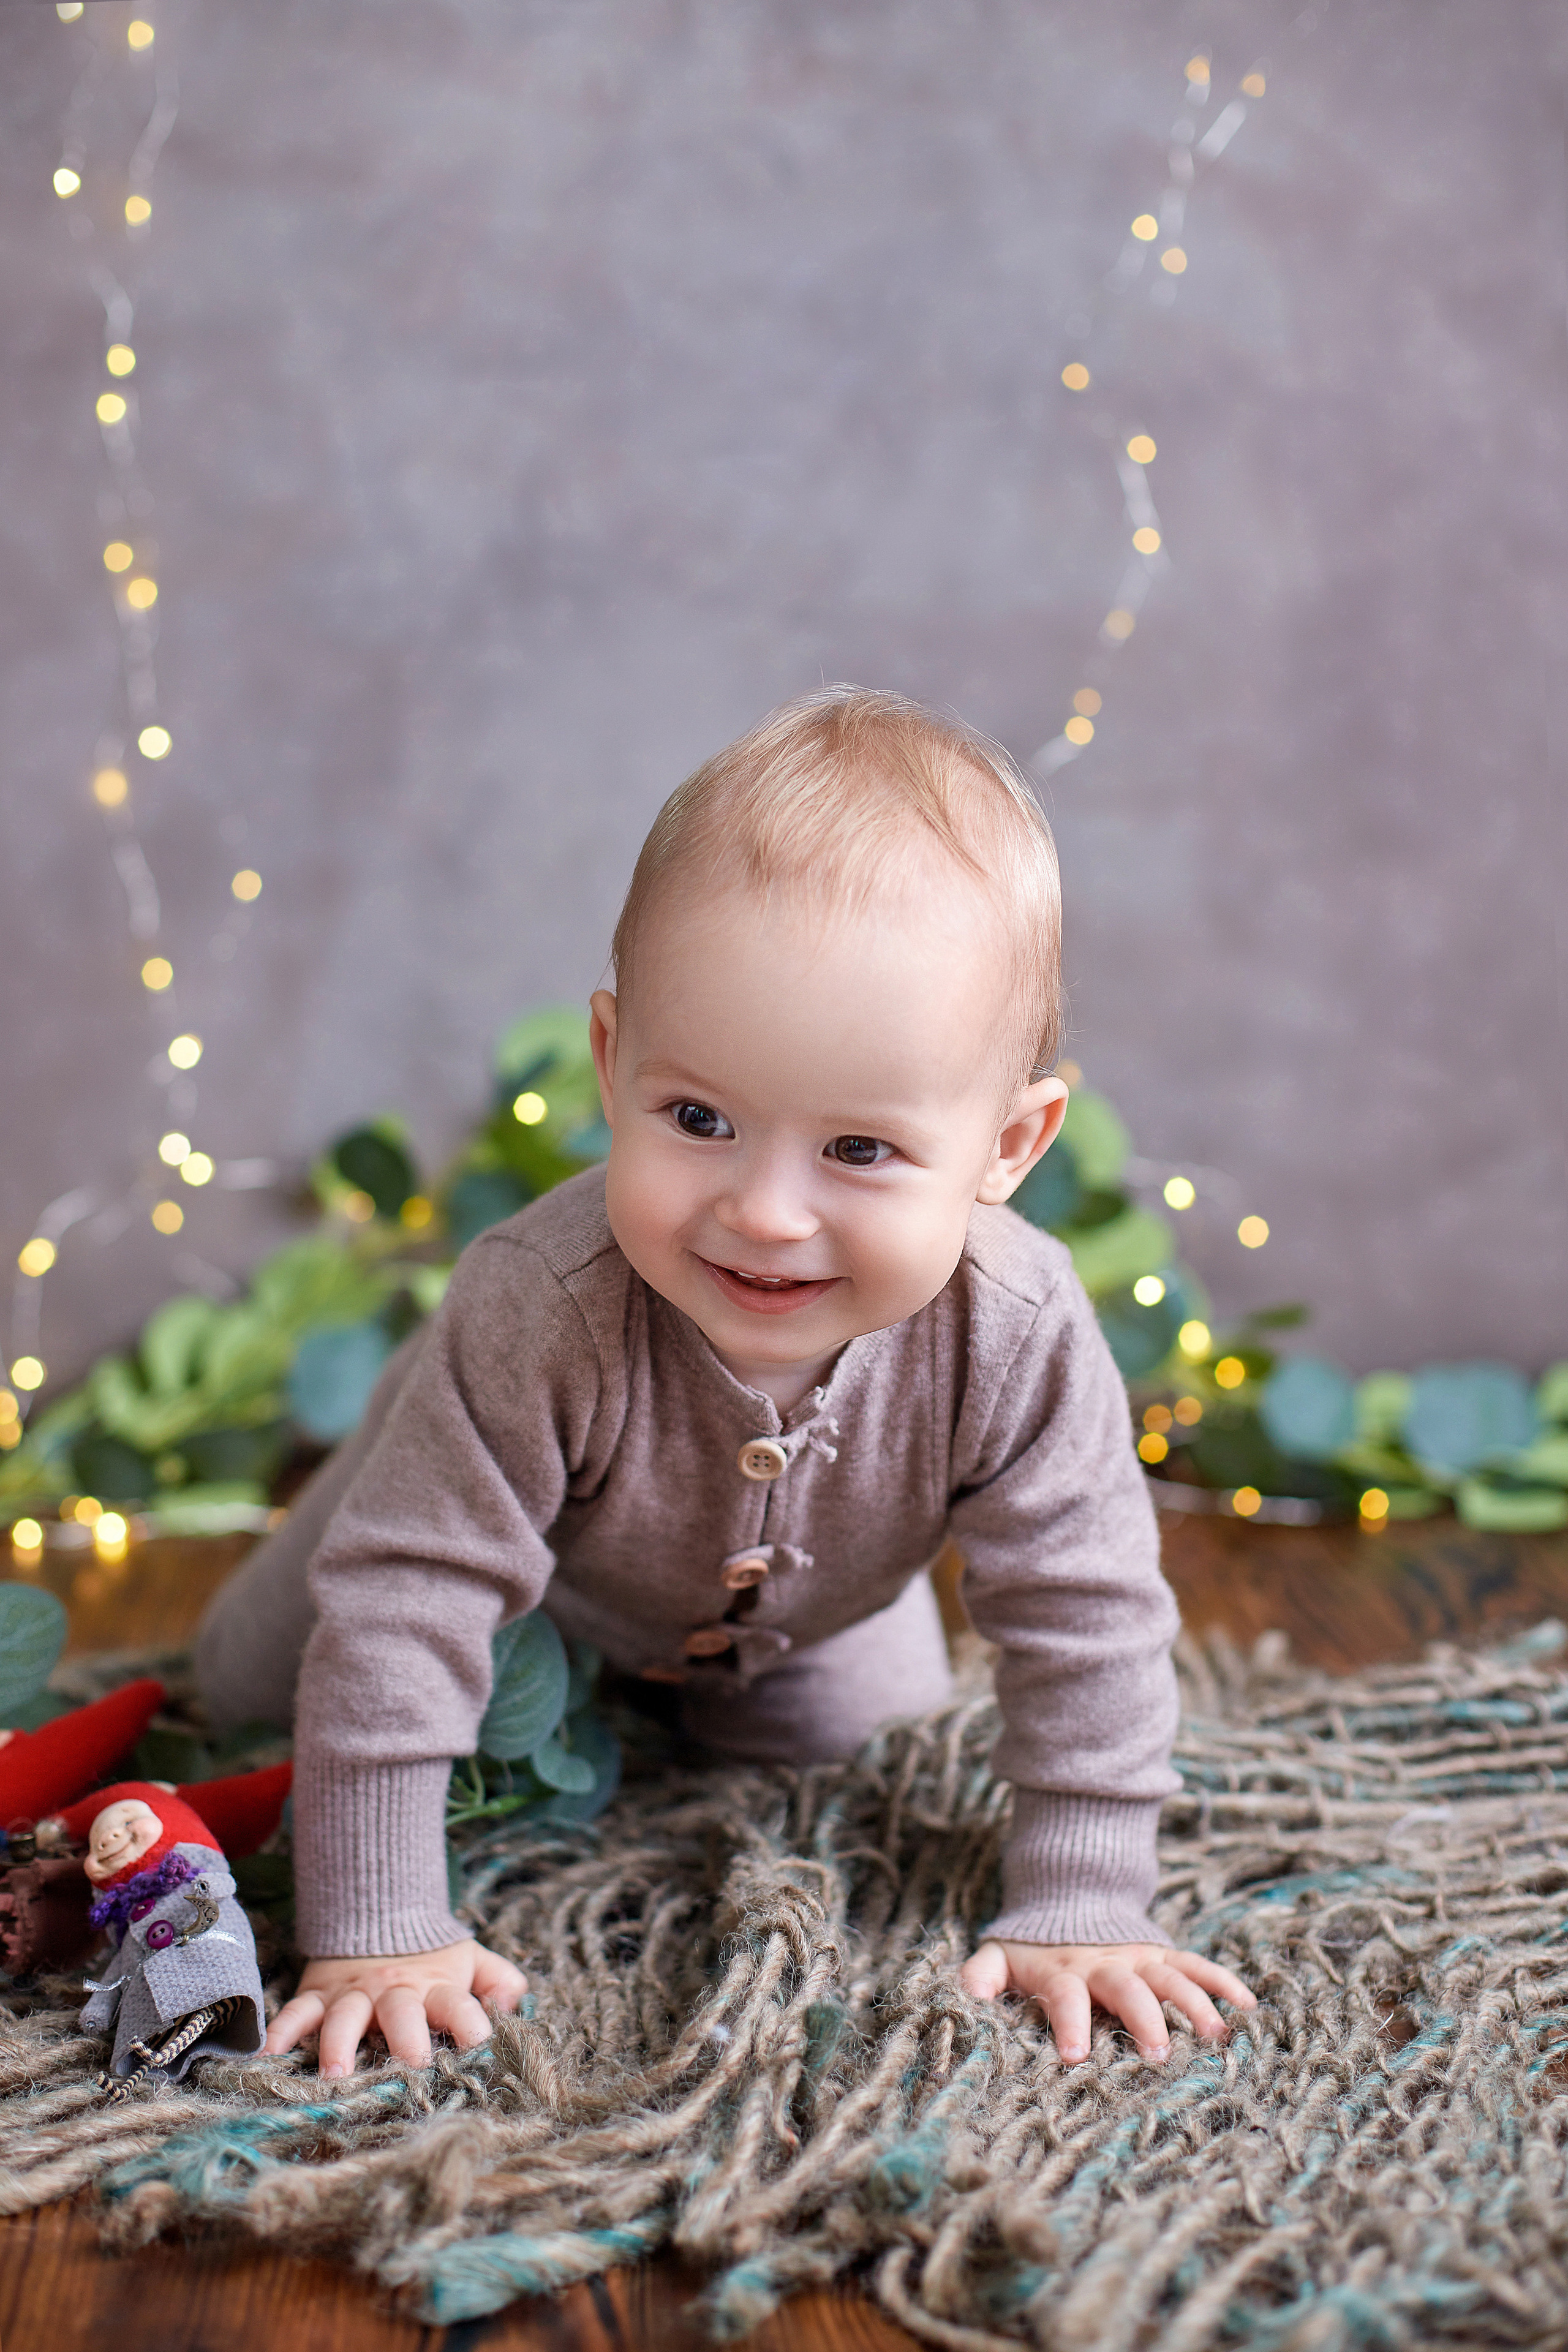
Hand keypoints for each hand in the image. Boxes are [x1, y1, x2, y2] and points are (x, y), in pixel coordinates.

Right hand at [265, 1937, 527, 2076]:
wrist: (378, 1913)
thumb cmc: (431, 1956)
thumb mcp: (472, 1960)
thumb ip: (501, 1980)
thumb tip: (513, 2005)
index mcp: (437, 1987)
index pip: (460, 2005)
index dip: (473, 2024)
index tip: (482, 2049)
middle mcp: (395, 1992)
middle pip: (402, 2013)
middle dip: (407, 2040)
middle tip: (411, 2069)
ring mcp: (353, 1994)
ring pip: (345, 2017)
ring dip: (340, 2045)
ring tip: (335, 2074)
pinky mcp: (317, 1995)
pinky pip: (295, 2013)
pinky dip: (281, 2033)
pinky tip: (269, 2056)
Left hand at [958, 1938, 1254, 2063]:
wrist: (1068, 1898)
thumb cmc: (1032, 1949)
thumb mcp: (1000, 1957)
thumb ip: (980, 1977)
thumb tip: (969, 2000)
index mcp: (1062, 1971)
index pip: (1065, 1995)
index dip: (1068, 2023)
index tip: (1074, 2056)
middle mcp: (1104, 1964)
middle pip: (1127, 1988)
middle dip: (1143, 2018)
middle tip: (1158, 2054)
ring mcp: (1138, 1957)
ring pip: (1169, 1977)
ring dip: (1193, 2003)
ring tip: (1216, 2036)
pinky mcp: (1163, 1954)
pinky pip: (1196, 1963)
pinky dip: (1222, 1980)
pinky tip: (1247, 2005)